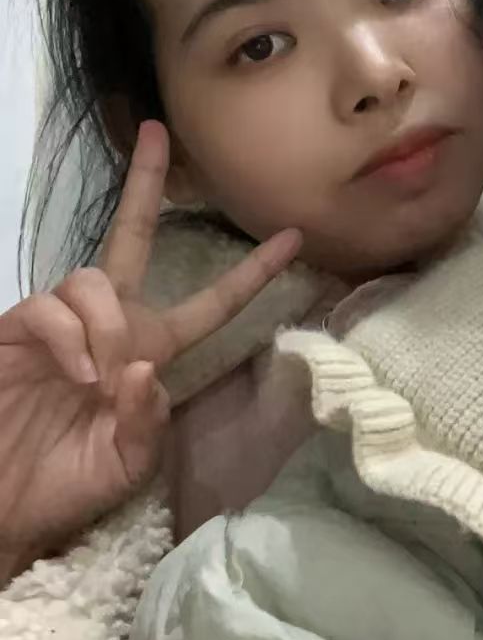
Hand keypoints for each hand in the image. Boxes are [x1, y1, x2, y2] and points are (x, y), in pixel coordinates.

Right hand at [0, 121, 300, 567]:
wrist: (5, 507)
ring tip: (102, 377)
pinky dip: (71, 337)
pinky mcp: (17, 332)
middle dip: (146, 182)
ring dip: (106, 324)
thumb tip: (144, 369)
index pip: (212, 302)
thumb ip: (148, 422)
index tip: (296, 237)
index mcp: (151, 348)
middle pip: (133, 235)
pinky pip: (50, 309)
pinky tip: (79, 373)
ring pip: (93, 278)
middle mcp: (110, 323)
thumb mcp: (128, 462)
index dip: (253, 272)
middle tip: (157, 133)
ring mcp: (61, 324)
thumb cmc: (69, 483)